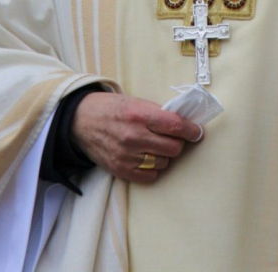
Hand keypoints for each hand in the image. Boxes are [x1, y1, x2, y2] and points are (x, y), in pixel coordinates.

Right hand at [70, 93, 202, 182]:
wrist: (80, 121)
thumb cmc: (111, 108)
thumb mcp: (135, 102)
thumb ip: (157, 113)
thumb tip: (182, 123)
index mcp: (139, 114)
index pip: (174, 126)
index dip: (191, 130)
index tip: (197, 132)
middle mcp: (134, 136)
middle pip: (173, 147)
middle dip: (178, 142)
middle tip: (173, 137)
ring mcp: (127, 156)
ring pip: (164, 162)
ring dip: (165, 155)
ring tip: (155, 146)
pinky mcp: (121, 170)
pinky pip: (150, 176)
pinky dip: (154, 168)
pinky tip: (148, 158)